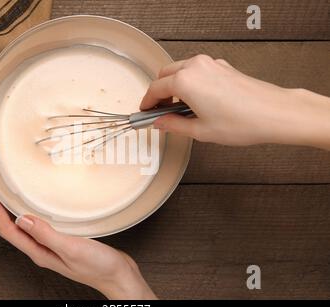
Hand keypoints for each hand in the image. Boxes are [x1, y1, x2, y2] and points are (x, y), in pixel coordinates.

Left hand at [0, 186, 155, 299]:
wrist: (118, 276)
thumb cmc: (98, 266)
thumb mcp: (71, 248)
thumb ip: (46, 234)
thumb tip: (22, 219)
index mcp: (40, 253)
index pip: (9, 230)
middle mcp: (42, 251)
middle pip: (12, 229)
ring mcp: (52, 248)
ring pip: (25, 228)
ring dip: (13, 212)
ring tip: (6, 196)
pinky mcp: (63, 243)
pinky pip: (40, 227)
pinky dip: (32, 215)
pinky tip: (37, 208)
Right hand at [141, 54, 329, 149]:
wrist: (274, 113)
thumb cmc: (242, 121)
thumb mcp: (200, 130)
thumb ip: (174, 125)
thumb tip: (160, 123)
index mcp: (185, 81)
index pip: (155, 89)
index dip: (146, 102)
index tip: (144, 112)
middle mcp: (195, 67)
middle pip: (165, 75)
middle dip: (158, 93)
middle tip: (159, 112)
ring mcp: (210, 64)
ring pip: (180, 71)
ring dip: (173, 86)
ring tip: (178, 109)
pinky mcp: (221, 66)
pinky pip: (196, 71)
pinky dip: (189, 83)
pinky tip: (195, 102)